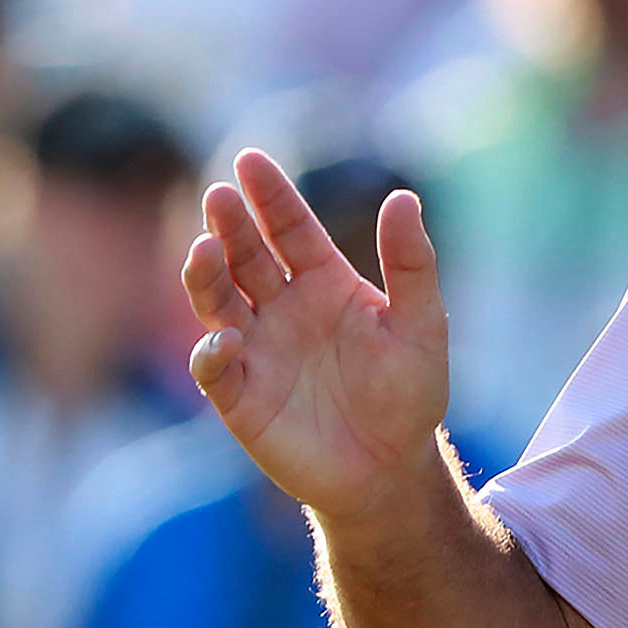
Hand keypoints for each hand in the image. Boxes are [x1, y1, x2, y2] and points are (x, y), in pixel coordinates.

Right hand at [183, 149, 449, 522]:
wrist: (392, 468)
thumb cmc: (409, 393)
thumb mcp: (422, 324)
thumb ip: (413, 263)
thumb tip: (403, 197)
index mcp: (324, 282)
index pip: (289, 228)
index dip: (270, 195)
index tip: (249, 160)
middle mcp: (282, 307)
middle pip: (245, 256)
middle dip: (230, 226)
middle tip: (220, 196)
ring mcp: (256, 349)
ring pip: (218, 302)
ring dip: (206, 276)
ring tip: (205, 250)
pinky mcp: (240, 397)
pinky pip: (215, 368)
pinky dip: (214, 351)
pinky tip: (226, 337)